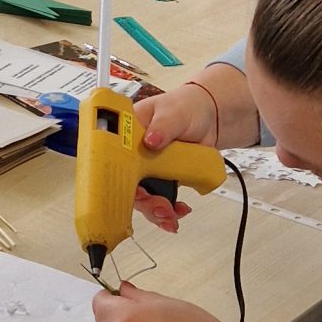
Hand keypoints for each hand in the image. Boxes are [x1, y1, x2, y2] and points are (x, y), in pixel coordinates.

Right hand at [126, 78, 219, 235]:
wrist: (209, 118)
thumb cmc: (184, 107)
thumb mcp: (172, 112)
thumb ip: (163, 126)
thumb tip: (151, 139)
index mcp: (125, 134)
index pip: (111, 160)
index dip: (117, 180)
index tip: (133, 193)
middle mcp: (133, 155)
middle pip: (127, 186)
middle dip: (143, 202)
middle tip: (159, 207)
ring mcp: (148, 170)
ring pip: (144, 198)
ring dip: (156, 211)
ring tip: (171, 215)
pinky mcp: (163, 180)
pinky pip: (161, 199)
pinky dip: (170, 210)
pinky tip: (179, 210)